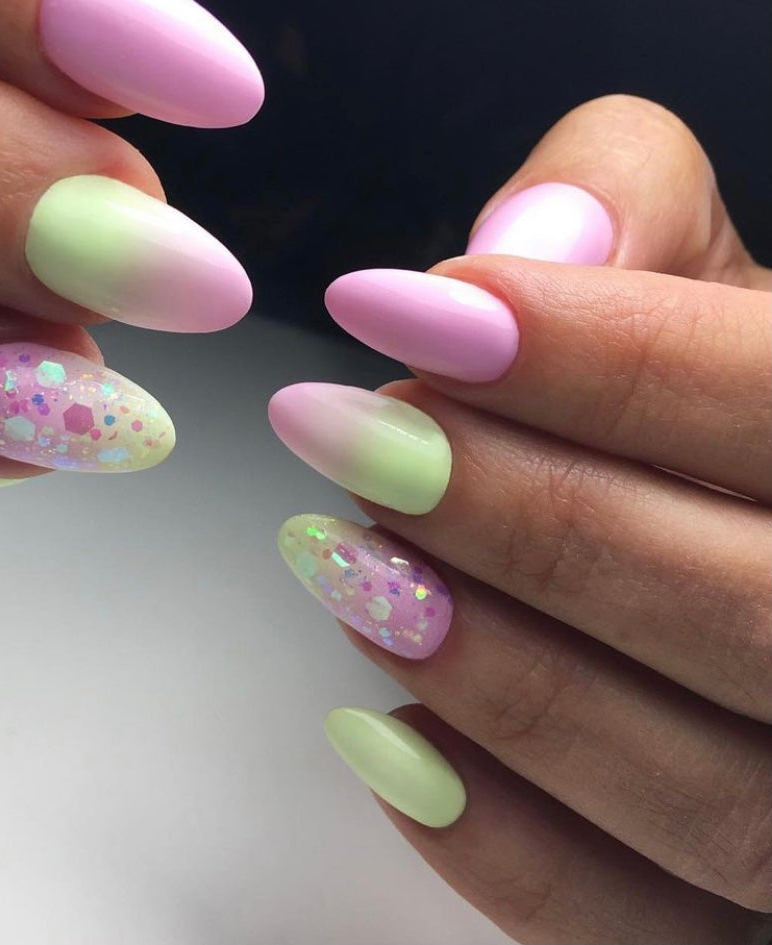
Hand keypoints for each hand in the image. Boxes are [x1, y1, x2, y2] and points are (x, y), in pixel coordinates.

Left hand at [270, 95, 770, 942]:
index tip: (393, 306)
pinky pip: (638, 934)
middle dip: (521, 517)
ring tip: (348, 565)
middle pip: (749, 614)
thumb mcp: (702, 270)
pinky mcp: (740, 921)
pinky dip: (504, 848)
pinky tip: (384, 740)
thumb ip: (631, 207)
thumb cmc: (711, 398)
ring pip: (700, 794)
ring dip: (496, 673)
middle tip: (351, 436)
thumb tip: (517, 249)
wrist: (732, 518)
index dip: (593, 357)